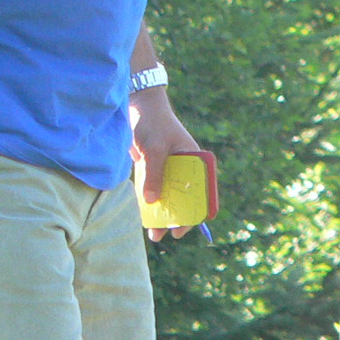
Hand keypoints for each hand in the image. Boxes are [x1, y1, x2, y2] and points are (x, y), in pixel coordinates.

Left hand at [129, 86, 201, 241]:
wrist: (138, 105)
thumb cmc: (153, 122)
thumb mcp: (155, 148)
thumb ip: (155, 174)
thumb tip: (153, 201)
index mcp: (196, 161)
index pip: (201, 192)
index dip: (195, 212)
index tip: (182, 228)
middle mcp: (185, 167)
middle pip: (184, 198)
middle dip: (175, 218)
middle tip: (163, 234)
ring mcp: (170, 168)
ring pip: (169, 196)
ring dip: (162, 214)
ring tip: (153, 233)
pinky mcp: (154, 168)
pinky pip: (156, 189)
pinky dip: (151, 202)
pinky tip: (145, 216)